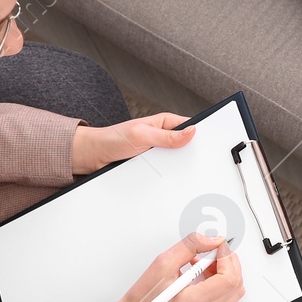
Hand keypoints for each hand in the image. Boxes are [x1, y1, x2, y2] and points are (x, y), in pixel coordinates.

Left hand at [73, 112, 194, 175]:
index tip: (208, 146)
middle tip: (194, 164)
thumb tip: (191, 132)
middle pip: (185, 146)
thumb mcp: (142, 135)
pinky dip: (166, 175)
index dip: (200, 136)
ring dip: (177, 167)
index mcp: (164, 122)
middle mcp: (163, 136)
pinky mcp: (151, 164)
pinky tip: (168, 180)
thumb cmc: (113, 139)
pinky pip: (165, 170)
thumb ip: (166, 136)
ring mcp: (157, 150)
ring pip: (176, 160)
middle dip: (189, 155)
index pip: (190, 127)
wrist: (94, 156)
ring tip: (178, 172)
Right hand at [85, 232, 243, 301]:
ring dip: (224, 271)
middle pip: (235, 285)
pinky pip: (223, 298)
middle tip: (214, 249)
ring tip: (202, 261)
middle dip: (228, 262)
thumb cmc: (143, 297)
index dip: (228, 257)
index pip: (228, 279)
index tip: (219, 245)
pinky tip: (201, 273)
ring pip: (232, 292)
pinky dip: (218, 282)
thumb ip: (190, 246)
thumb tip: (213, 240)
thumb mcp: (162, 264)